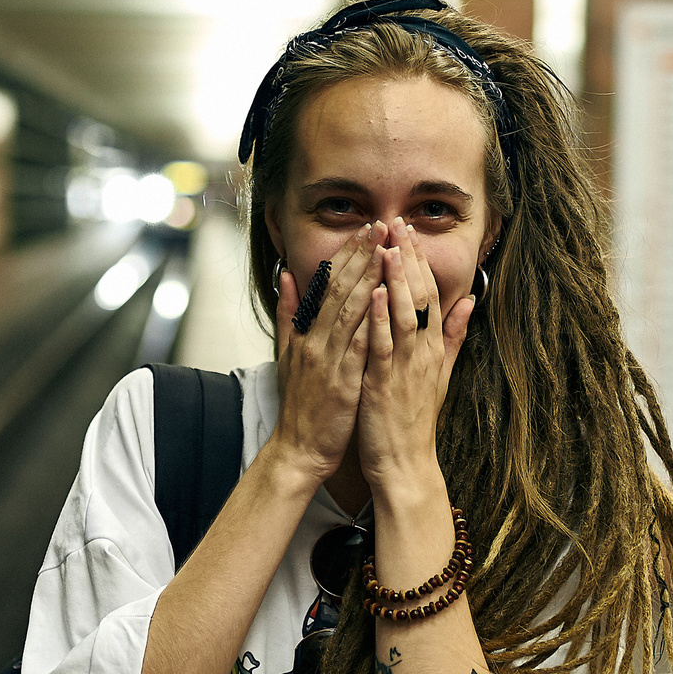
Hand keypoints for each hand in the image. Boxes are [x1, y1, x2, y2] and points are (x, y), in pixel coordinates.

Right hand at [269, 221, 385, 486]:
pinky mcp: (342, 380)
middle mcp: (316, 340)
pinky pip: (358, 345)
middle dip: (361, 255)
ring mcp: (328, 360)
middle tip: (380, 224)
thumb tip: (286, 275)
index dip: (348, 254)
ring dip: (368, 277)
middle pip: (340, 289)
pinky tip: (384, 299)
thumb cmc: (300, 404)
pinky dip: (370, 320)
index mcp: (306, 333)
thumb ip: (289, 313)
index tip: (366, 228)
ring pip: (349, 310)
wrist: (297, 449)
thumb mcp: (286, 354)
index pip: (328, 284)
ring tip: (386, 249)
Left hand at [354, 218, 475, 497]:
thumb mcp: (439, 373)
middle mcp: (424, 352)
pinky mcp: (387, 383)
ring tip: (388, 247)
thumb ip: (452, 336)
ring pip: (405, 315)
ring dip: (397, 280)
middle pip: (420, 297)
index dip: (420, 261)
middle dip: (408, 259)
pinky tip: (376, 294)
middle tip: (397, 223)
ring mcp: (407, 367)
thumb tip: (469, 302)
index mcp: (432, 348)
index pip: (430, 294)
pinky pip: (385, 345)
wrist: (406, 464)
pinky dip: (382, 318)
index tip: (409, 232)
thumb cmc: (414, 419)